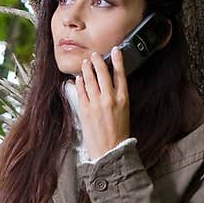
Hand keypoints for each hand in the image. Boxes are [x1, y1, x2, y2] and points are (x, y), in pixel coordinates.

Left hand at [74, 45, 129, 159]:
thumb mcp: (124, 113)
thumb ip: (118, 98)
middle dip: (98, 61)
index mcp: (123, 99)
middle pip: (103, 73)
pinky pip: (81, 92)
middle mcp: (110, 99)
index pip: (120, 74)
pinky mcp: (86, 111)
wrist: (110, 152)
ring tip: (85, 63)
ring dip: (87, 69)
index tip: (115, 50)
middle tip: (95, 55)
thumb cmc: (119, 134)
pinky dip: (80, 83)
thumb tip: (110, 85)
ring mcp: (96, 104)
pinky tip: (78, 79)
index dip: (118, 60)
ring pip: (91, 80)